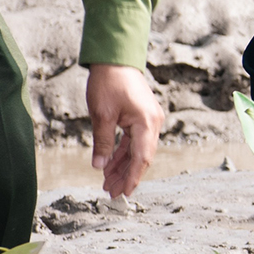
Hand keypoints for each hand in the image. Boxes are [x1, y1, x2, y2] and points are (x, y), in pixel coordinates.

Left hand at [86, 64, 162, 198]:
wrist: (115, 60)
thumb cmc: (109, 83)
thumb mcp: (101, 115)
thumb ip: (103, 142)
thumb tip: (100, 167)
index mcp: (147, 123)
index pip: (141, 158)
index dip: (133, 177)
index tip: (124, 193)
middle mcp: (153, 123)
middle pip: (142, 157)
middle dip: (127, 175)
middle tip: (111, 192)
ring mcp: (150, 120)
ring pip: (138, 150)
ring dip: (123, 166)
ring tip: (108, 182)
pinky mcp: (143, 117)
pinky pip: (135, 141)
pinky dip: (123, 153)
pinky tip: (111, 164)